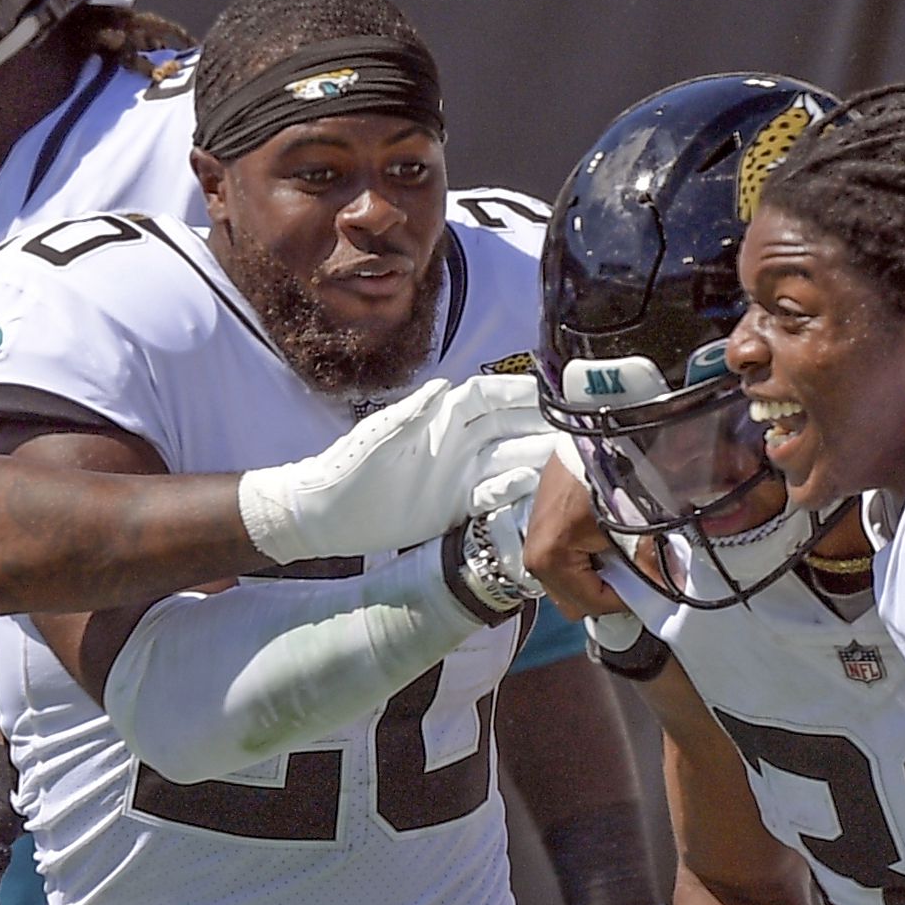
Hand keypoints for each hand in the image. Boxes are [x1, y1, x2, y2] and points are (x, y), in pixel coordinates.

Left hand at [236, 373, 552, 567]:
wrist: (326, 517)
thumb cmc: (347, 470)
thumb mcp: (377, 440)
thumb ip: (410, 415)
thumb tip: (443, 387)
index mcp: (439, 417)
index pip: (489, 397)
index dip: (520, 392)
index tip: (550, 394)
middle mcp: (456, 443)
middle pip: (509, 427)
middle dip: (543, 425)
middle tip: (578, 430)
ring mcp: (460, 474)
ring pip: (509, 460)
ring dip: (539, 459)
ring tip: (570, 462)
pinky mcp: (457, 506)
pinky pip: (494, 496)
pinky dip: (516, 493)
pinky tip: (539, 492)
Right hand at [521, 449, 634, 622]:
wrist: (587, 432)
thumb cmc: (604, 474)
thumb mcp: (630, 522)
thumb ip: (649, 562)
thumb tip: (670, 587)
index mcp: (551, 561)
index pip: (594, 603)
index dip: (627, 599)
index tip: (651, 586)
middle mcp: (535, 559)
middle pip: (576, 601)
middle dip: (607, 592)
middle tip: (635, 573)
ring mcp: (534, 544)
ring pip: (569, 586)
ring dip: (597, 578)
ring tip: (621, 554)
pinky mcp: (540, 529)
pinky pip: (565, 564)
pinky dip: (587, 561)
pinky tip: (605, 541)